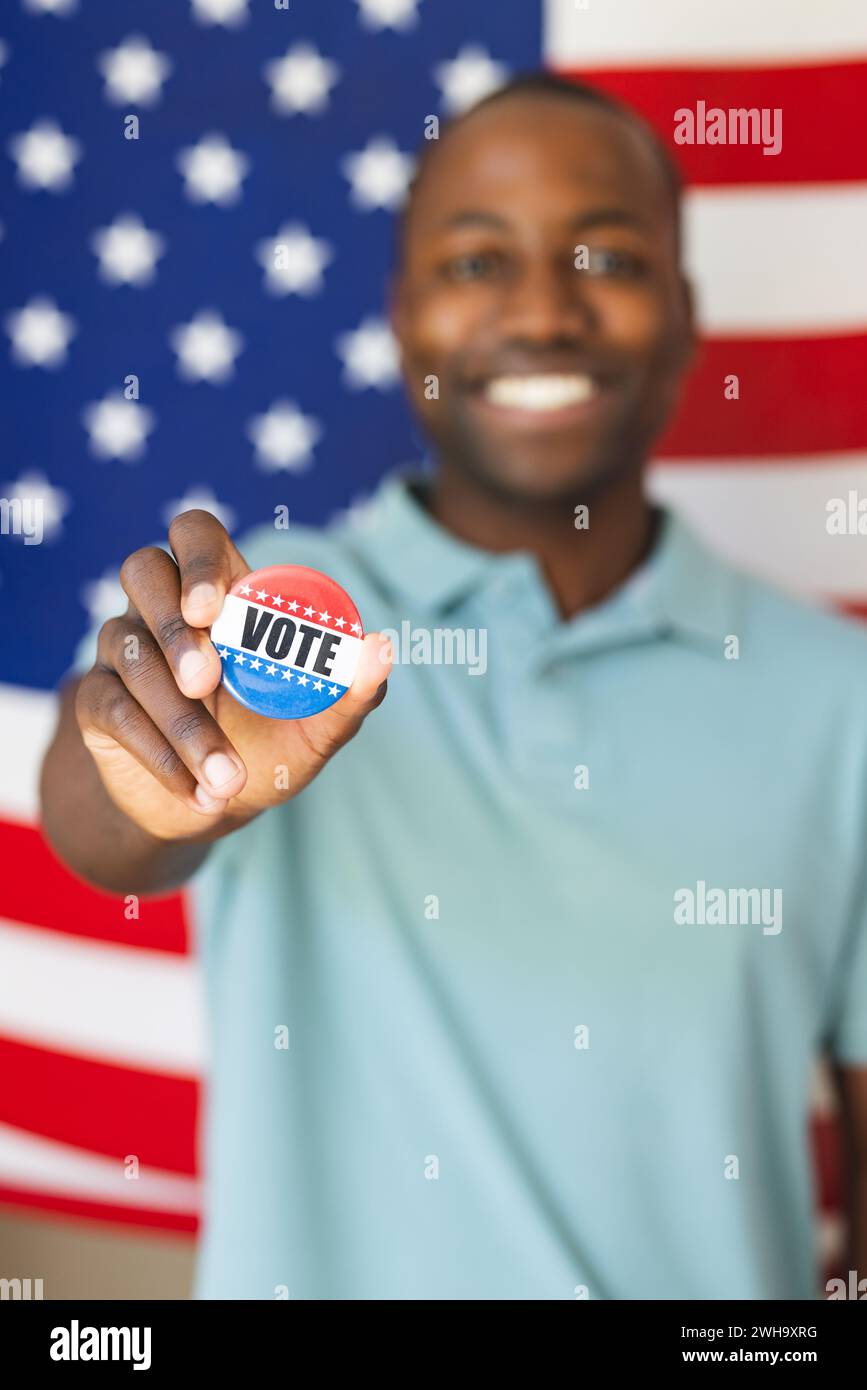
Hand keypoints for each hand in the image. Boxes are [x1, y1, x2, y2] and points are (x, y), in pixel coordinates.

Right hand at [75, 510, 391, 840]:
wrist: (215, 802)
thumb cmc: (272, 743)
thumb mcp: (320, 725)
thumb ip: (352, 688)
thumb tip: (382, 648)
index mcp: (223, 594)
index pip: (195, 533)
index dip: (200, 557)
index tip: (213, 607)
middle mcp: (165, 608)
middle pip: (142, 568)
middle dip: (173, 623)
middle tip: (205, 679)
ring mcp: (125, 650)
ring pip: (131, 653)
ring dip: (182, 721)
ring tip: (229, 778)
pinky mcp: (97, 701)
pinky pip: (113, 709)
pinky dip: (161, 755)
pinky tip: (200, 793)